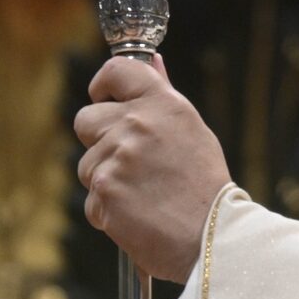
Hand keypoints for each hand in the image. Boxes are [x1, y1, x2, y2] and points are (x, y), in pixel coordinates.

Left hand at [74, 54, 232, 282]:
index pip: (116, 71)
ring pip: (86, 164)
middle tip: (128, 162)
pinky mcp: (104, 191)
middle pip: (86, 119)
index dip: (103, 85)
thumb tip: (154, 61)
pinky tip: (137, 215)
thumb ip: (163, 97)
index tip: (103, 98)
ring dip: (105, 181)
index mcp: (162, 104)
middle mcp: (137, 124)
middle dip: (98, 140)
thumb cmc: (206, 187)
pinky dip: (108, 211)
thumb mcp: (192, 131)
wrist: (212, 237)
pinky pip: (91, 199)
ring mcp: (117, 157)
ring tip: (142, 195)